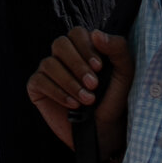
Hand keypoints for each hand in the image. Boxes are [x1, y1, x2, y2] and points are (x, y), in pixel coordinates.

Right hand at [28, 26, 134, 162]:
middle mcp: (63, 57)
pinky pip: (39, 81)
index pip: (76, 33)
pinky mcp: (37, 88)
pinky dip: (57, 92)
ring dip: (70, 82)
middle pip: (60, 43)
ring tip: (87, 100)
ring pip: (49, 63)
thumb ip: (117, 49)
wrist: (104, 129)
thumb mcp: (124, 73)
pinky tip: (72, 105)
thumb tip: (96, 33)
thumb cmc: (114, 99)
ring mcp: (48, 71)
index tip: (99, 68)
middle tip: (93, 84)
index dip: (86, 48)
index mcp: (83, 49)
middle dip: (77, 64)